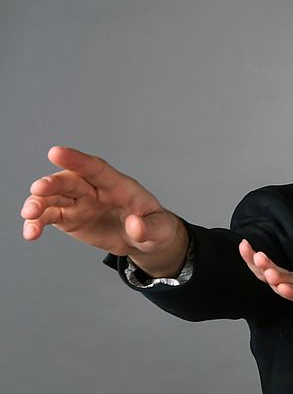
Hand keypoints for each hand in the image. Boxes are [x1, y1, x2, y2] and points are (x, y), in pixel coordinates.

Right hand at [21, 146, 187, 274]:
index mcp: (118, 185)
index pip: (96, 168)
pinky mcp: (69, 218)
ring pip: (53, 197)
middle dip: (52, 183)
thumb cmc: (155, 227)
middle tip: (38, 189)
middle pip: (70, 181)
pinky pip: (49, 217)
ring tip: (30, 215)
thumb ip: (149, 228)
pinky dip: (37, 223)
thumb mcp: (161, 230)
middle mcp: (94, 190)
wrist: (144, 241)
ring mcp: (79, 203)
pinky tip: (31, 232)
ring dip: (38, 203)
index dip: (77, 160)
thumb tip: (135, 225)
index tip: (56, 152)